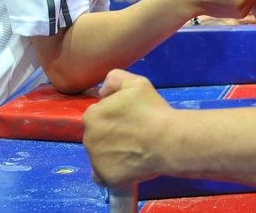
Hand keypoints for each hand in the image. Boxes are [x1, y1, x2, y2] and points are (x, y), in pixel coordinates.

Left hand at [83, 69, 172, 187]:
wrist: (168, 141)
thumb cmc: (152, 110)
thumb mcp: (135, 82)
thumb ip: (114, 78)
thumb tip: (103, 91)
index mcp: (92, 115)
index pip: (98, 114)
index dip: (114, 115)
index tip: (129, 118)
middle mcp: (88, 138)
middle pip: (97, 134)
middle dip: (111, 133)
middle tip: (133, 133)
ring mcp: (95, 160)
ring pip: (100, 153)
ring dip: (111, 151)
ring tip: (134, 149)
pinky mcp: (105, 178)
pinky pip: (102, 174)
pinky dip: (111, 170)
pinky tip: (125, 165)